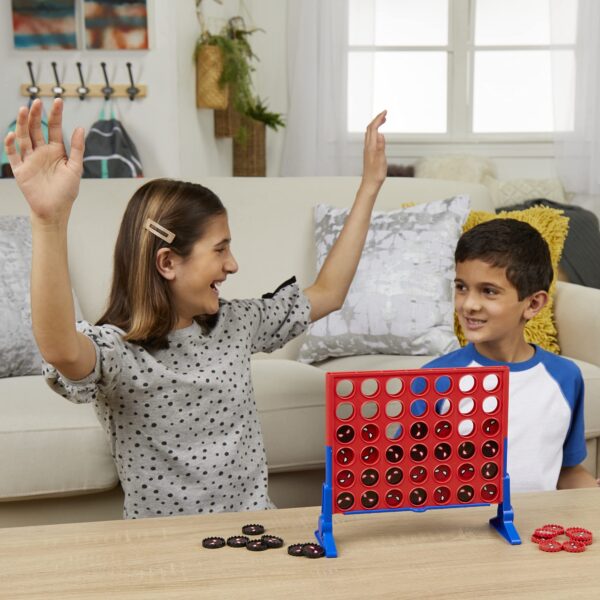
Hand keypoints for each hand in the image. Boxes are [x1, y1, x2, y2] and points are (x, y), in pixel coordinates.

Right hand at [4, 98, 83, 221]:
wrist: (55, 210)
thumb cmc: (67, 191)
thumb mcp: (75, 168)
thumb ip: (76, 148)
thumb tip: (80, 128)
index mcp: (55, 151)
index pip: (53, 128)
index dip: (55, 115)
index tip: (58, 101)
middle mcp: (41, 152)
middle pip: (36, 129)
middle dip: (36, 115)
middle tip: (36, 101)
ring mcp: (29, 159)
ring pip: (23, 137)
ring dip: (22, 123)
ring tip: (23, 109)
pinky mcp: (20, 170)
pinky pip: (13, 154)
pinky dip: (11, 144)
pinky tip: (13, 134)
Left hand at [362, 109, 386, 189]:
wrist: (370, 184)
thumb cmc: (376, 174)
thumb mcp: (381, 160)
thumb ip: (380, 147)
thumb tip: (380, 134)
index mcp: (371, 147)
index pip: (373, 128)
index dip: (379, 118)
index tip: (385, 112)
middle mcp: (368, 147)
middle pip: (370, 129)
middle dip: (377, 119)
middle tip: (385, 113)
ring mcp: (367, 150)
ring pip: (370, 133)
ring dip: (376, 125)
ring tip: (383, 120)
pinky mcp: (369, 154)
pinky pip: (371, 139)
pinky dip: (375, 132)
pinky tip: (379, 135)